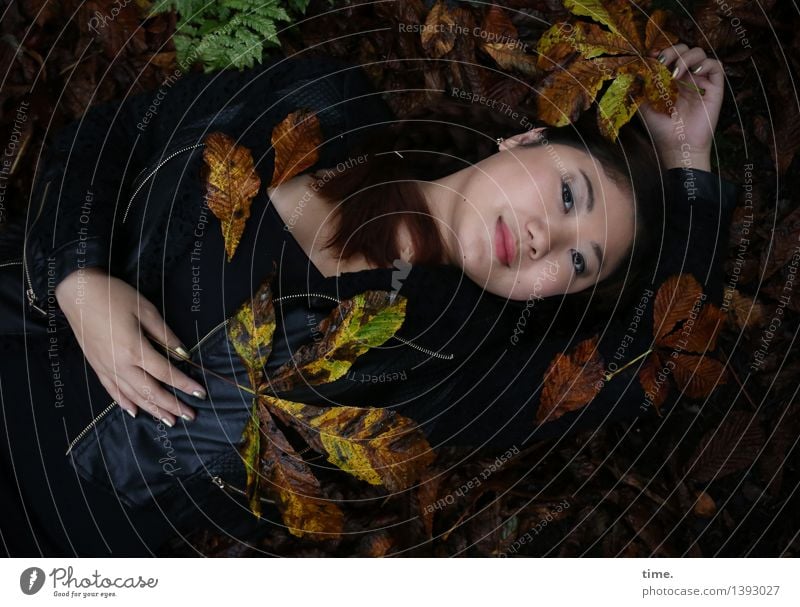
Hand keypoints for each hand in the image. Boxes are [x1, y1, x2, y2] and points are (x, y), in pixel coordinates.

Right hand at [55, 267, 205, 425]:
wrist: (78, 293)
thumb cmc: (115, 297)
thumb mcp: (146, 311)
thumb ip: (166, 335)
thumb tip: (184, 354)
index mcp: (135, 349)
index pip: (166, 373)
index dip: (184, 385)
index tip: (200, 394)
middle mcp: (121, 364)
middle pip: (151, 391)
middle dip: (172, 405)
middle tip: (190, 416)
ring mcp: (107, 368)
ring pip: (133, 395)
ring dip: (153, 410)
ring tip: (170, 420)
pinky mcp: (97, 366)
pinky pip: (113, 391)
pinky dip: (125, 403)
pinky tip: (135, 411)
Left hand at [637, 44, 725, 170]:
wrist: (678, 147)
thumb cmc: (662, 130)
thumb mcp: (645, 108)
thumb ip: (640, 90)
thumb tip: (631, 72)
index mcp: (671, 80)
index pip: (670, 56)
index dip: (662, 51)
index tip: (650, 56)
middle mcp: (687, 78)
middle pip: (685, 49)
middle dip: (673, 51)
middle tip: (662, 62)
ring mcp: (701, 82)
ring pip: (700, 53)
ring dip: (686, 57)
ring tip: (676, 73)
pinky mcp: (714, 88)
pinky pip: (716, 66)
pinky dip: (706, 63)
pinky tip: (693, 73)